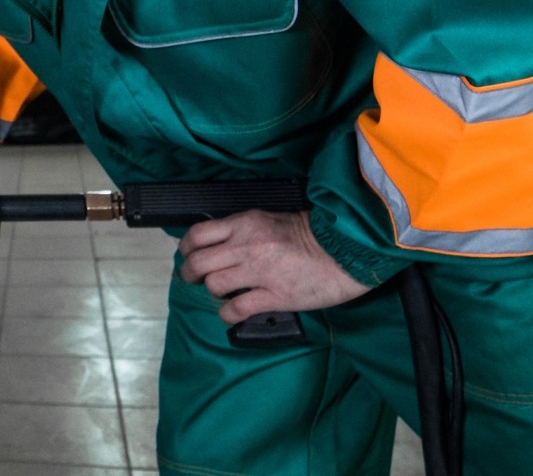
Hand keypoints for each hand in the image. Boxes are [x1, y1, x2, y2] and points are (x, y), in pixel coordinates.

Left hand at [177, 210, 370, 323]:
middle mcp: (246, 245)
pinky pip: (237, 308)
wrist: (346, 250)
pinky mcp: (275, 296)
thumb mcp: (271, 219)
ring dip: (213, 291)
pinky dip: (227, 314)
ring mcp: (260, 272)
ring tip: (221, 293)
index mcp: (245, 223)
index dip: (186, 249)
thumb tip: (219, 243)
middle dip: (191, 274)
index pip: (198, 234)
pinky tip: (231, 313)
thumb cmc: (311, 234)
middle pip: (198, 262)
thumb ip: (243, 229)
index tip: (189, 256)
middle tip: (196, 279)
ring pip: (214, 285)